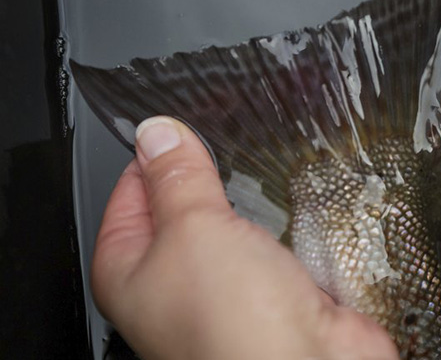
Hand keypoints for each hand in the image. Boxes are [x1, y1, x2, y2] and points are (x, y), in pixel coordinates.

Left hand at [91, 116, 398, 359]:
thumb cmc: (233, 326)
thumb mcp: (194, 228)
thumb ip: (178, 176)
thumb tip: (158, 134)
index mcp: (129, 271)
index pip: (131, 191)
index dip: (157, 154)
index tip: (185, 121)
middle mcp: (176, 284)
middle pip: (189, 205)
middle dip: (214, 175)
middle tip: (235, 144)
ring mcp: (231, 288)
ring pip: (242, 221)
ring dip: (260, 202)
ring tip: (272, 175)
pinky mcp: (280, 290)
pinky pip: (284, 240)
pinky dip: (296, 223)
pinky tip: (304, 207)